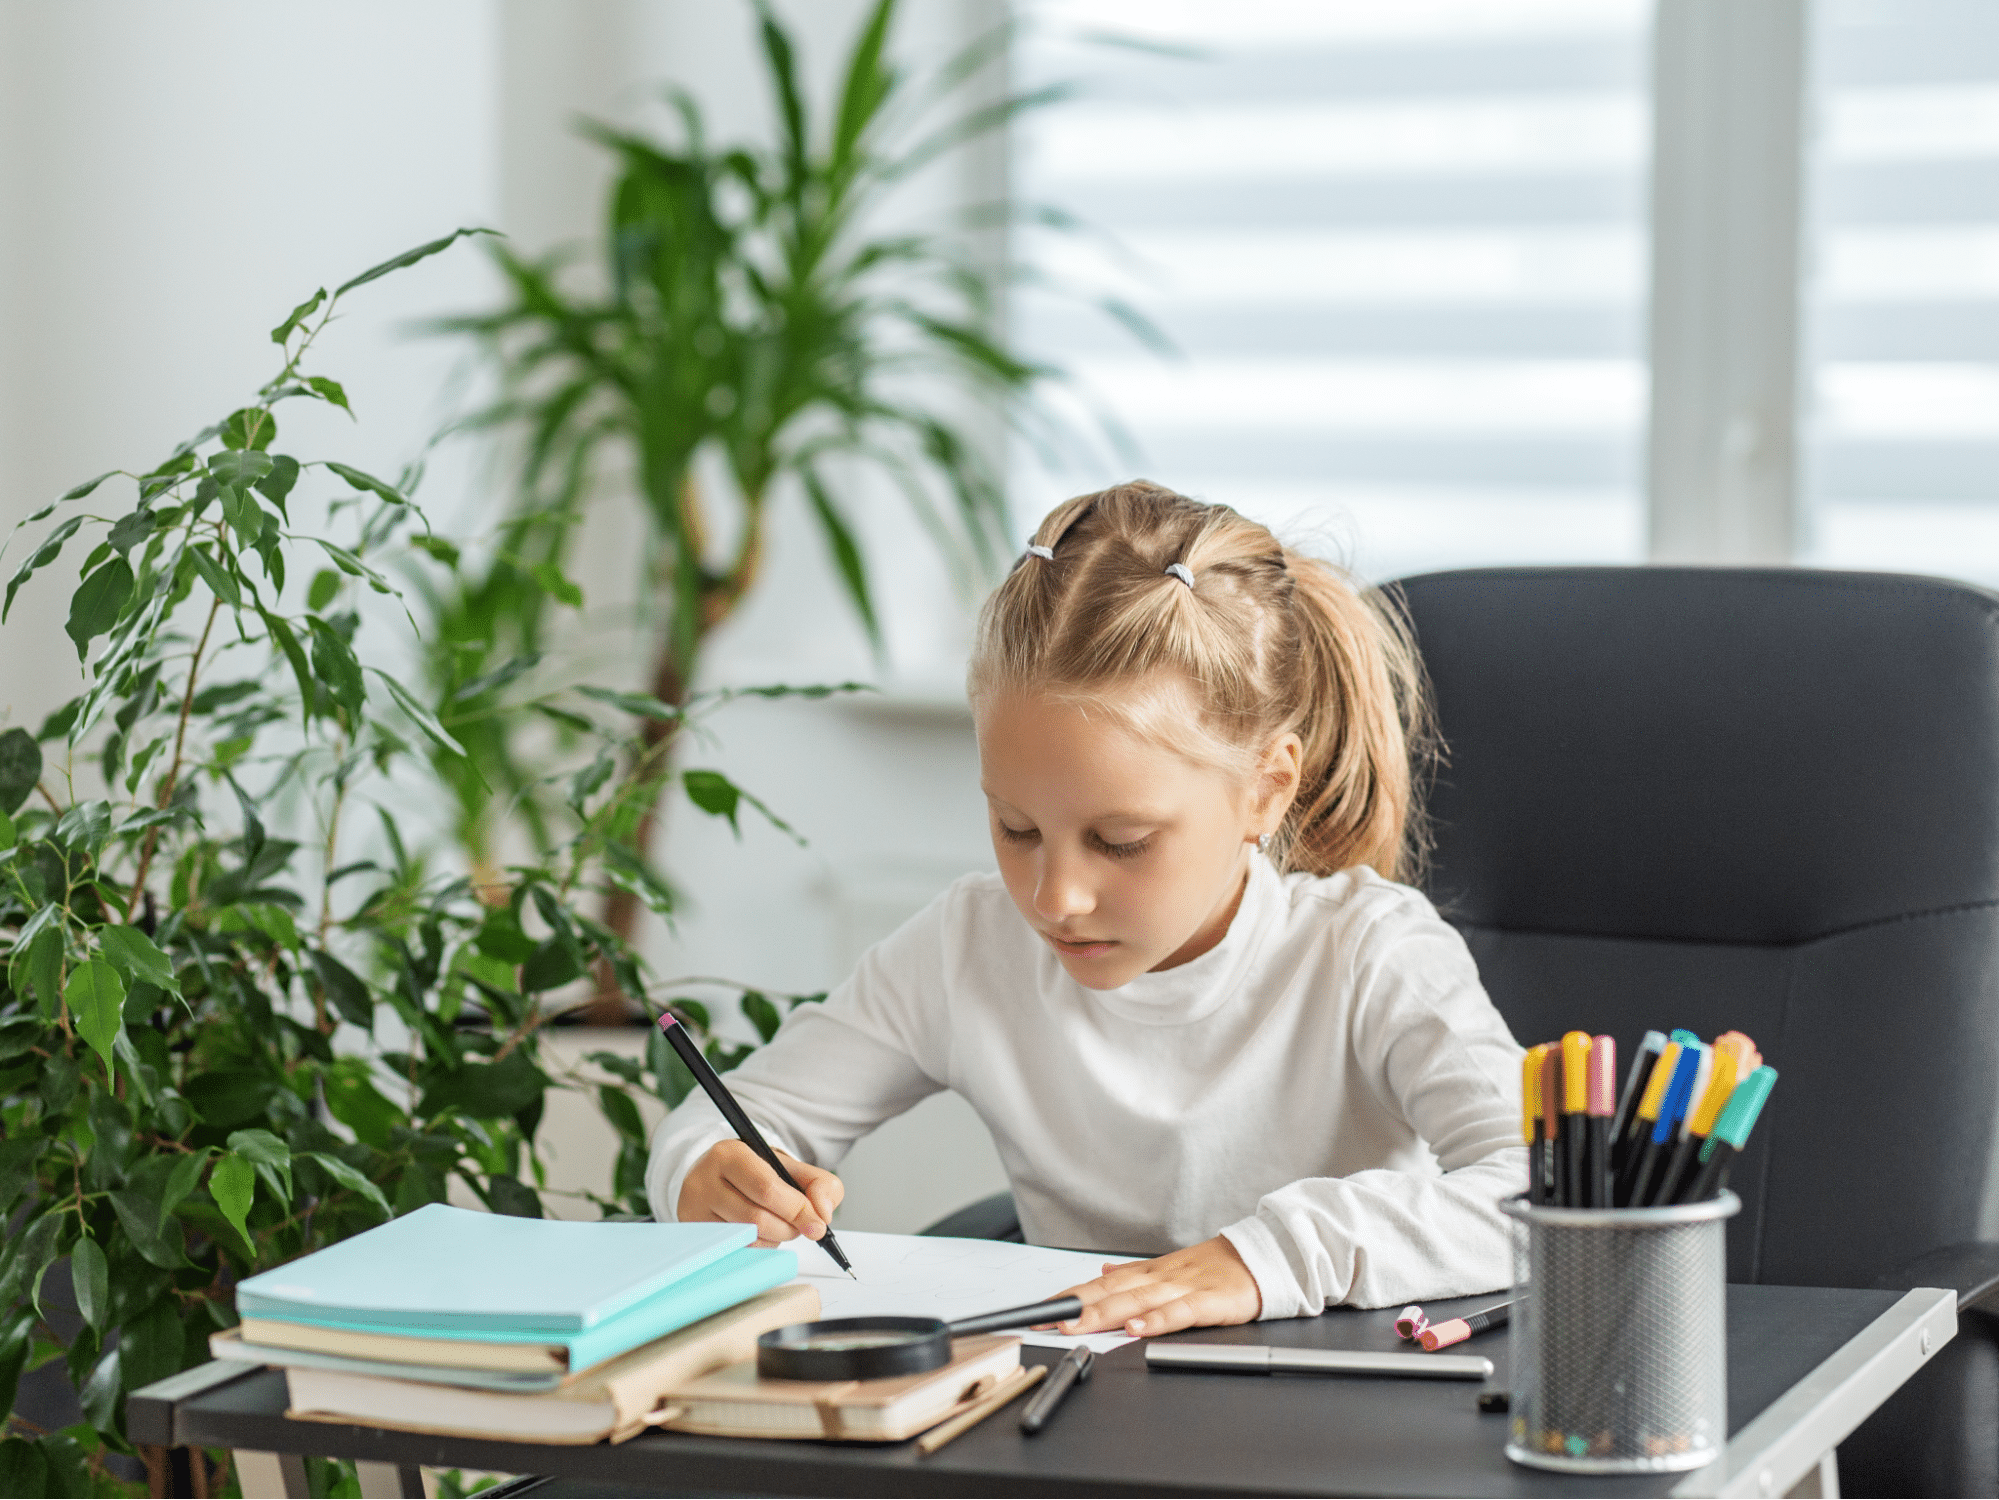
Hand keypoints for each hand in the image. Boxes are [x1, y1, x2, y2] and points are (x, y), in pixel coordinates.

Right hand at [677, 1140, 844, 1247]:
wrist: (717, 1176)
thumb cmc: (756, 1173)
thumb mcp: (790, 1167)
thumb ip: (820, 1184)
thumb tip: (823, 1214)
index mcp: (730, 1154)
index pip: (767, 1189)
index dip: (797, 1210)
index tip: (818, 1224)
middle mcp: (704, 1181)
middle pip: (757, 1219)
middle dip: (789, 1228)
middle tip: (800, 1225)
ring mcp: (694, 1210)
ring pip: (747, 1239)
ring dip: (775, 1239)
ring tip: (778, 1224)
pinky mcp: (694, 1233)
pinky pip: (735, 1252)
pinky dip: (758, 1247)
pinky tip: (759, 1233)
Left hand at [1051, 1235, 1261, 1337]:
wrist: (1260, 1259)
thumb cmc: (1214, 1269)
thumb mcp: (1168, 1268)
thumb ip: (1134, 1273)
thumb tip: (1102, 1271)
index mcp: (1148, 1273)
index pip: (1101, 1283)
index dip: (1071, 1296)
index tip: (1042, 1309)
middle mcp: (1159, 1278)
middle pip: (1112, 1292)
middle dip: (1078, 1307)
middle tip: (1048, 1320)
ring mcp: (1183, 1288)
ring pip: (1137, 1301)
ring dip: (1105, 1313)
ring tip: (1078, 1325)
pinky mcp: (1208, 1302)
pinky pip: (1180, 1312)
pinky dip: (1157, 1320)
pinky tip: (1137, 1329)